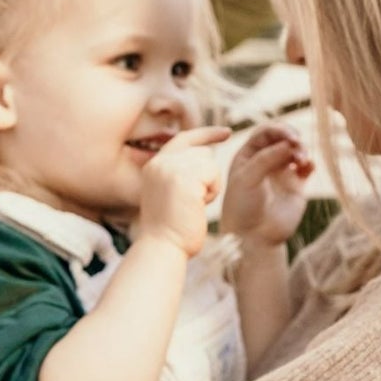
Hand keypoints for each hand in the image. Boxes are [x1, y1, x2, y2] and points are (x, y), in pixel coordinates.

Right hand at [137, 126, 232, 257]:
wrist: (163, 249)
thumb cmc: (172, 232)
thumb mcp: (171, 195)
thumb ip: (181, 174)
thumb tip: (206, 154)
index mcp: (154, 166)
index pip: (183, 139)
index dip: (206, 134)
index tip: (226, 132)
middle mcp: (160, 162)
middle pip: (202, 153)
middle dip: (208, 177)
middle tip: (193, 203)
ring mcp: (171, 168)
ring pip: (209, 163)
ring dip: (210, 186)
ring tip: (193, 206)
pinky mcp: (185, 178)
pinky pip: (213, 175)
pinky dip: (212, 192)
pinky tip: (198, 207)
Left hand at [220, 124, 313, 248]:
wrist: (254, 237)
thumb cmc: (243, 207)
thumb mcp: (248, 178)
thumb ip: (267, 158)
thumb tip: (291, 143)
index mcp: (249, 155)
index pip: (266, 132)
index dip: (279, 130)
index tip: (289, 136)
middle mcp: (266, 161)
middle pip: (283, 138)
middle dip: (292, 137)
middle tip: (298, 144)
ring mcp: (282, 172)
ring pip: (296, 151)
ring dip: (302, 150)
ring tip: (301, 160)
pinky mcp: (296, 186)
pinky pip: (307, 168)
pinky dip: (310, 163)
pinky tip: (308, 167)